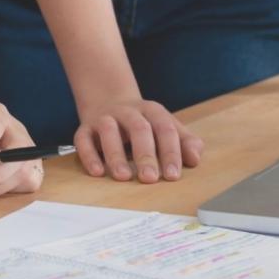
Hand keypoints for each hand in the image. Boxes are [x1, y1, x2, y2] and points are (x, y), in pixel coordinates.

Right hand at [74, 98, 202, 182]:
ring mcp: (105, 118)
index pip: (164, 128)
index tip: (173, 175)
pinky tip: (97, 172)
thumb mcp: (166, 127)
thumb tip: (195, 159)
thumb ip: (185, 142)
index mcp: (152, 111)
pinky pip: (83, 139)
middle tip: (150, 178)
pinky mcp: (85, 128)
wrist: (109, 99)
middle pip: (139, 128)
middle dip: (145, 154)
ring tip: (123, 176)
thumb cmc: (144, 123)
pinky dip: (89, 155)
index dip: (170, 152)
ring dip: (115, 154)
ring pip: (108, 131)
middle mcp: (128, 112)